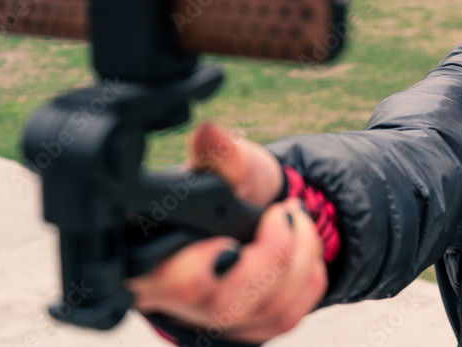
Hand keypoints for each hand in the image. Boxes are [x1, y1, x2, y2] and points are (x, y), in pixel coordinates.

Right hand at [126, 123, 328, 343]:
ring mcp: (213, 320)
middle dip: (272, 254)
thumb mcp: (230, 164)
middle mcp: (176, 299)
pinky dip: (308, 277)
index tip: (231, 242)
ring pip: (265, 313)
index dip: (198, 271)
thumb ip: (220, 154)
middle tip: (283, 213)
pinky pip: (288, 316)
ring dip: (300, 257)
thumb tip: (210, 134)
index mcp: (153, 257)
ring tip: (296, 218)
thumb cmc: (233, 187)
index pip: (164, 284)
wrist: (261, 207)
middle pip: (224, 306)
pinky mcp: (246, 329)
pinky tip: (302, 247)